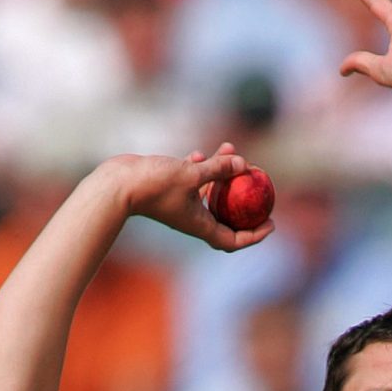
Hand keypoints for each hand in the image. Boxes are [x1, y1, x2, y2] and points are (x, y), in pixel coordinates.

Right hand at [105, 147, 273, 253]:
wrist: (119, 183)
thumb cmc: (154, 184)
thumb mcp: (191, 174)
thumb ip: (218, 168)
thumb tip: (244, 163)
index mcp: (200, 226)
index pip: (234, 239)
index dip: (255, 235)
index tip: (271, 223)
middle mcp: (192, 218)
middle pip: (226, 215)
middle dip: (243, 200)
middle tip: (259, 186)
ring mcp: (181, 204)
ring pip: (209, 192)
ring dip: (222, 173)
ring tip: (231, 150)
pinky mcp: (170, 189)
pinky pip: (192, 180)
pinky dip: (200, 168)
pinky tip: (202, 153)